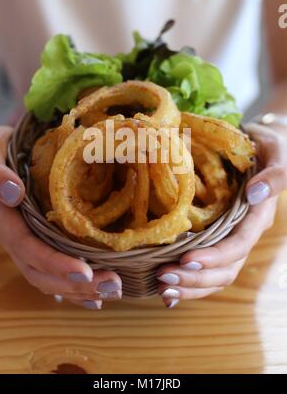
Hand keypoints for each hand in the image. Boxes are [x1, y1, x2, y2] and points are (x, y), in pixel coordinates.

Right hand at [0, 126, 121, 308]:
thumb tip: (13, 193)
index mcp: (4, 220)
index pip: (29, 249)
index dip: (55, 263)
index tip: (84, 271)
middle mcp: (15, 238)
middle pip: (41, 272)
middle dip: (76, 284)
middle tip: (113, 284)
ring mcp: (25, 243)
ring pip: (48, 278)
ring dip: (80, 289)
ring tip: (113, 289)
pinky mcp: (36, 242)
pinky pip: (51, 271)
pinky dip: (72, 288)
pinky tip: (94, 296)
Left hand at [157, 123, 286, 307]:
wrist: (258, 147)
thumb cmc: (268, 147)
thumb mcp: (277, 153)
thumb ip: (274, 175)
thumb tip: (256, 194)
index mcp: (258, 216)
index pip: (238, 244)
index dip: (215, 256)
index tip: (186, 259)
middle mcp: (245, 233)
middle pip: (226, 268)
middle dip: (196, 277)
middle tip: (163, 276)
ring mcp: (231, 238)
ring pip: (216, 275)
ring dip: (190, 285)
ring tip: (162, 287)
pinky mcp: (218, 237)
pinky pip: (207, 267)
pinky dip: (189, 281)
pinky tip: (168, 290)